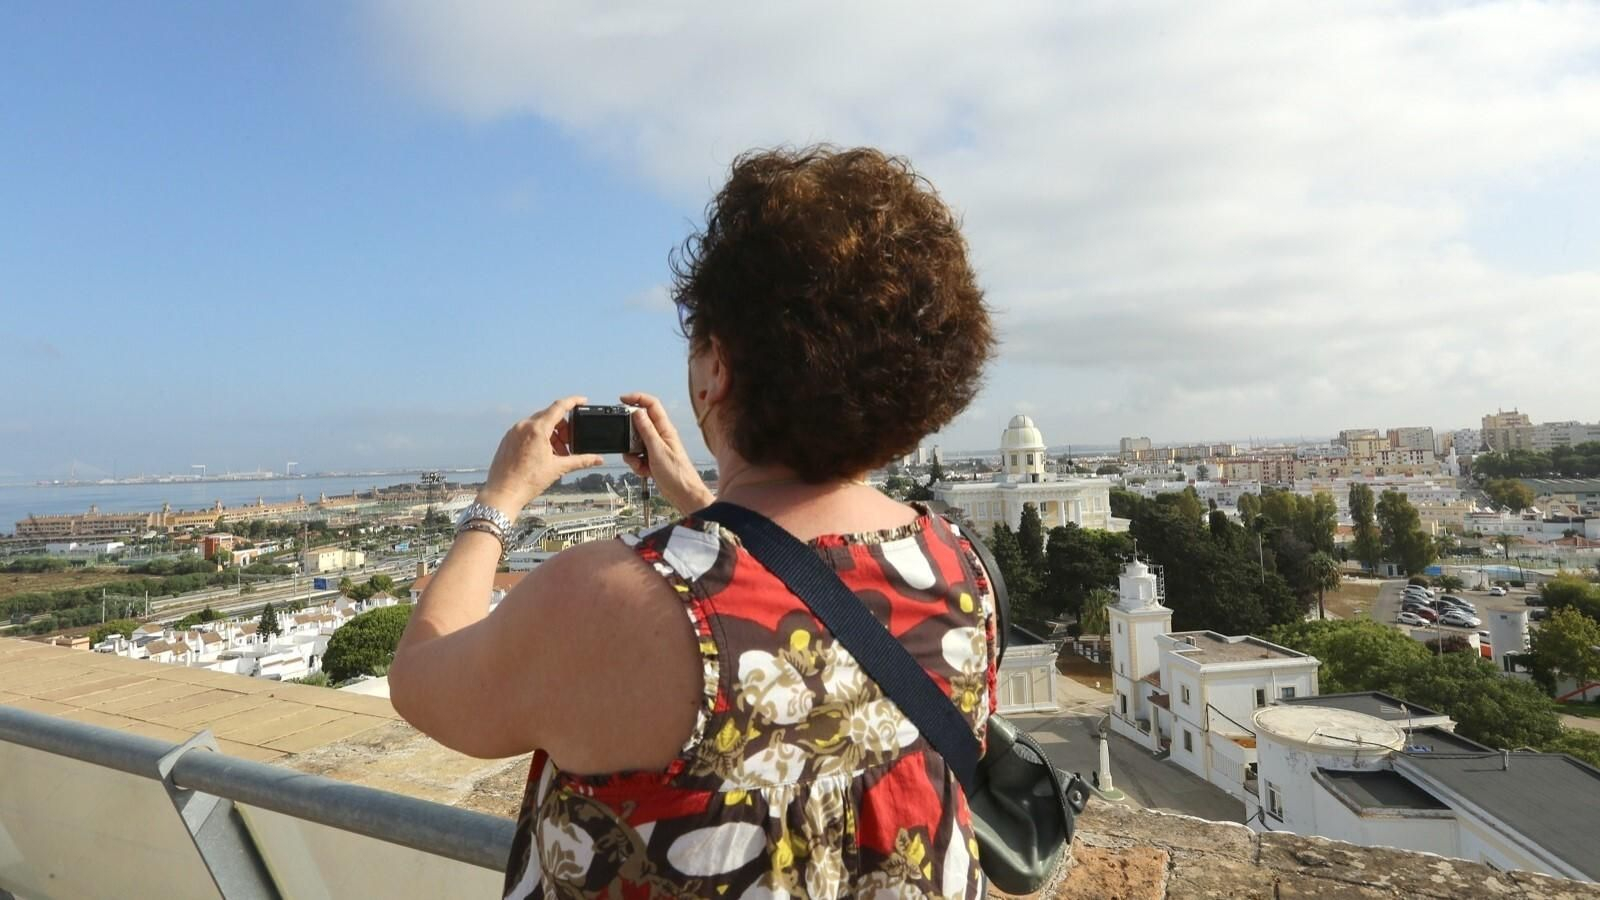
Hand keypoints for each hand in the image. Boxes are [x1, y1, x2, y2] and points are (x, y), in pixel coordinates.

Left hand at [478, 396, 605, 513]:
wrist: (503, 494)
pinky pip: (527, 431)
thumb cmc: (527, 482)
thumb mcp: (558, 468)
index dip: (573, 401)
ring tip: (555, 454)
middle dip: (563, 428)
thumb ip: (581, 460)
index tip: (583, 400)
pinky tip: (542, 454)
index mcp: (537, 429)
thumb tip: (598, 459)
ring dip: (551, 434)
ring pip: (538, 424)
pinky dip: (538, 437)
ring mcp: (514, 432)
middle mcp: (523, 426)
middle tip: (569, 444)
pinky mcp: (508, 439)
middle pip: (549, 416)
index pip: (559, 407)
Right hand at [620, 392, 714, 513]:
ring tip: (640, 464)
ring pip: (635, 443)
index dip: (637, 398)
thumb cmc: (677, 474)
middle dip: (629, 437)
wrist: (683, 494)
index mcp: (665, 429)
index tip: (622, 400)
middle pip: (638, 426)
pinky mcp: (652, 460)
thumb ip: (646, 430)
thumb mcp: (657, 450)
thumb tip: (637, 412)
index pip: (651, 405)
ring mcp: (656, 448)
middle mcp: (660, 436)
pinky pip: (637, 457)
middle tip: (632, 448)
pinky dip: (637, 465)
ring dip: (632, 455)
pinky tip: (645, 472)